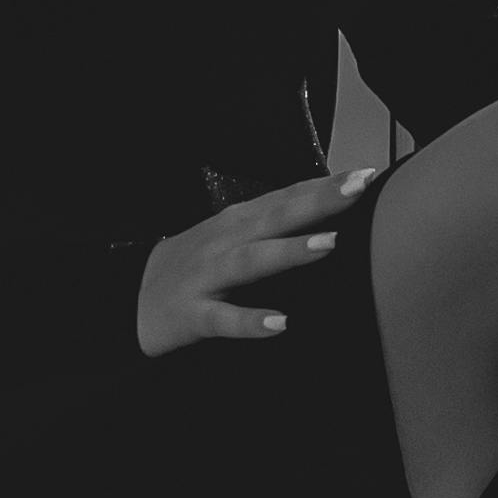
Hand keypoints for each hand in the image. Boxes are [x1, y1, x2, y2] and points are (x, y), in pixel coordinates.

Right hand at [137, 170, 376, 356]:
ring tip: (328, 244)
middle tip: (357, 188)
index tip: (366, 173)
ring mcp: (208, 277)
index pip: (287, 197)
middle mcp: (225, 241)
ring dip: (289, 251)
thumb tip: (332, 214)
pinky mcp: (193, 315)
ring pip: (251, 261)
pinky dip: (250, 320)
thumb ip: (275, 223)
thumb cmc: (196, 266)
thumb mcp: (232, 236)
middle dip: (317, 202)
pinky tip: (279, 323)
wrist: (131, 299)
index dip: (325, 185)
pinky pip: (224, 319)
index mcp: (239, 221)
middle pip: (275, 217)